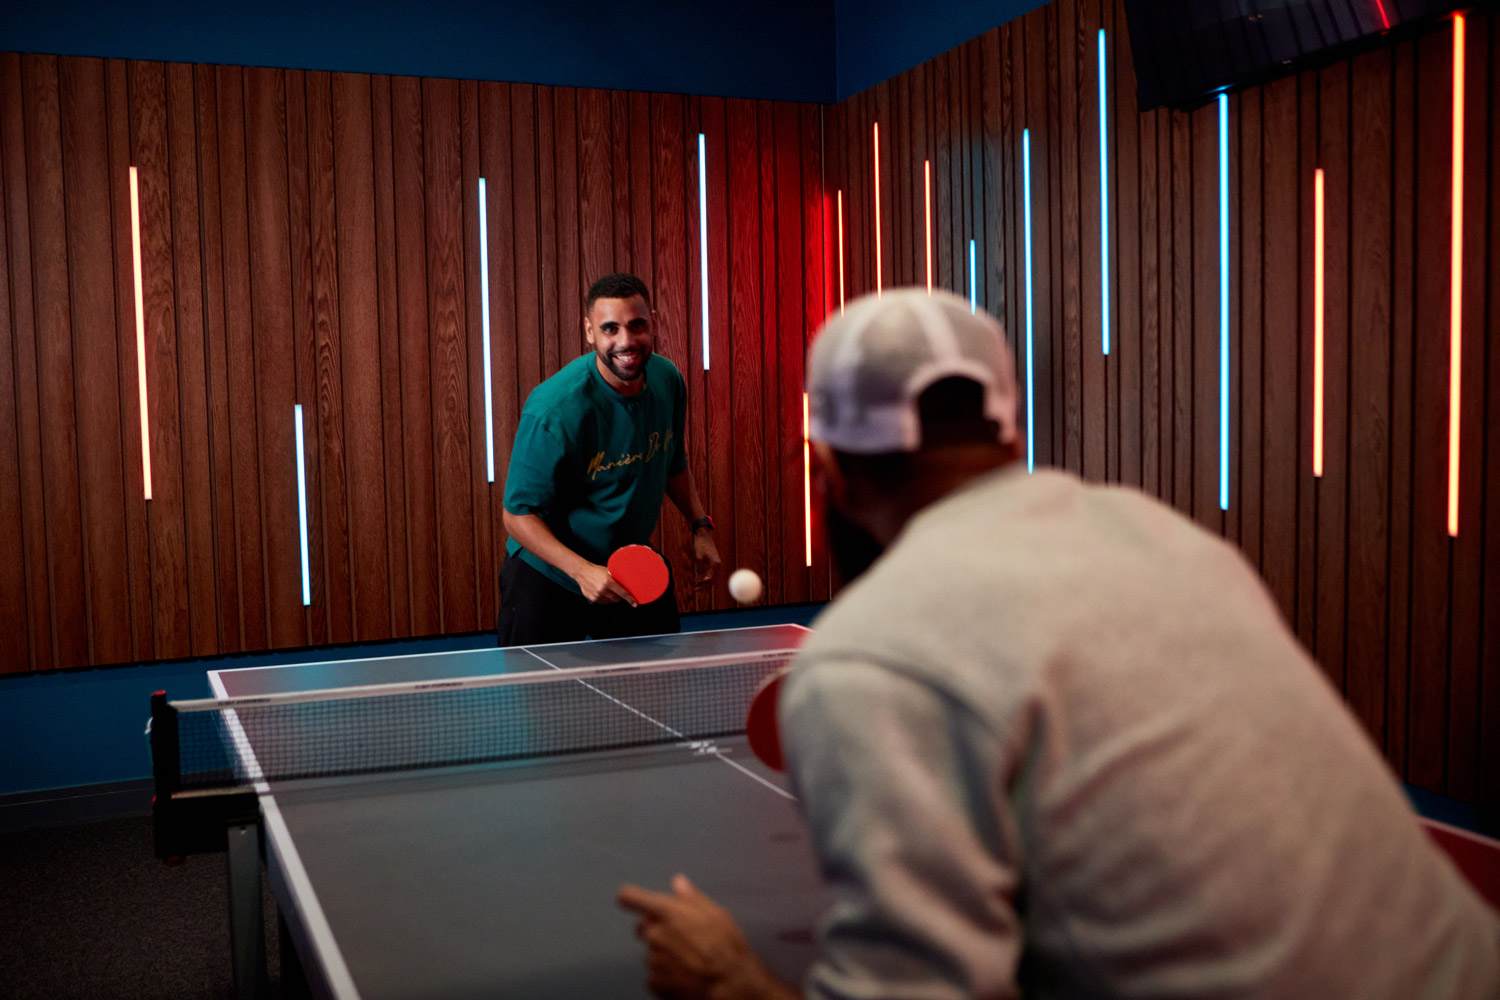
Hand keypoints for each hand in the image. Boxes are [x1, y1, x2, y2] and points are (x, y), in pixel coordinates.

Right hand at [572, 562, 635, 605]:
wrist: (582, 572)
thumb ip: (616, 578)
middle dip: (619, 597)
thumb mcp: (608, 571)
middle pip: (617, 599)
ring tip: (607, 590)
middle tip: (617, 591)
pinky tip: (602, 592)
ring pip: (610, 602)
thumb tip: (626, 583)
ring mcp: (597, 595)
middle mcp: (602, 590)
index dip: (630, 599)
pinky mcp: (593, 599)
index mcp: (608, 582)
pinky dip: (605, 599)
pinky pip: (603, 602)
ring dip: (611, 598)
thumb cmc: (595, 570)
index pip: (622, 593)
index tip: (635, 604)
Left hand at [617, 875, 789, 999]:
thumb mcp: (716, 914)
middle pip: (642, 927)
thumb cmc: (727, 947)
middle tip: (680, 938)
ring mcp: (652, 960)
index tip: (630, 899)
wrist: (730, 986)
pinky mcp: (654, 982)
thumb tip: (678, 883)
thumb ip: (691, 897)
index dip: (631, 898)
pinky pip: (654, 974)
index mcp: (667, 912)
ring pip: (652, 952)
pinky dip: (665, 975)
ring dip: (664, 954)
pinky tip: (685, 976)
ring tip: (689, 960)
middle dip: (656, 929)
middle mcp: (654, 934)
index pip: (631, 897)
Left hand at [692, 532, 721, 586]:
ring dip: (703, 581)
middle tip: (694, 589)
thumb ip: (700, 568)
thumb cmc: (701, 545)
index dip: (702, 584)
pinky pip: (710, 572)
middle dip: (703, 585)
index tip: (694, 585)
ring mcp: (716, 563)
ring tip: (694, 584)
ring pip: (711, 577)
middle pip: (712, 580)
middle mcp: (717, 565)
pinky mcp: (713, 562)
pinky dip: (704, 576)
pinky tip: (697, 578)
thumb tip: (701, 578)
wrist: (704, 535)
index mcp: (715, 564)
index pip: (710, 579)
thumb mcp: (698, 557)